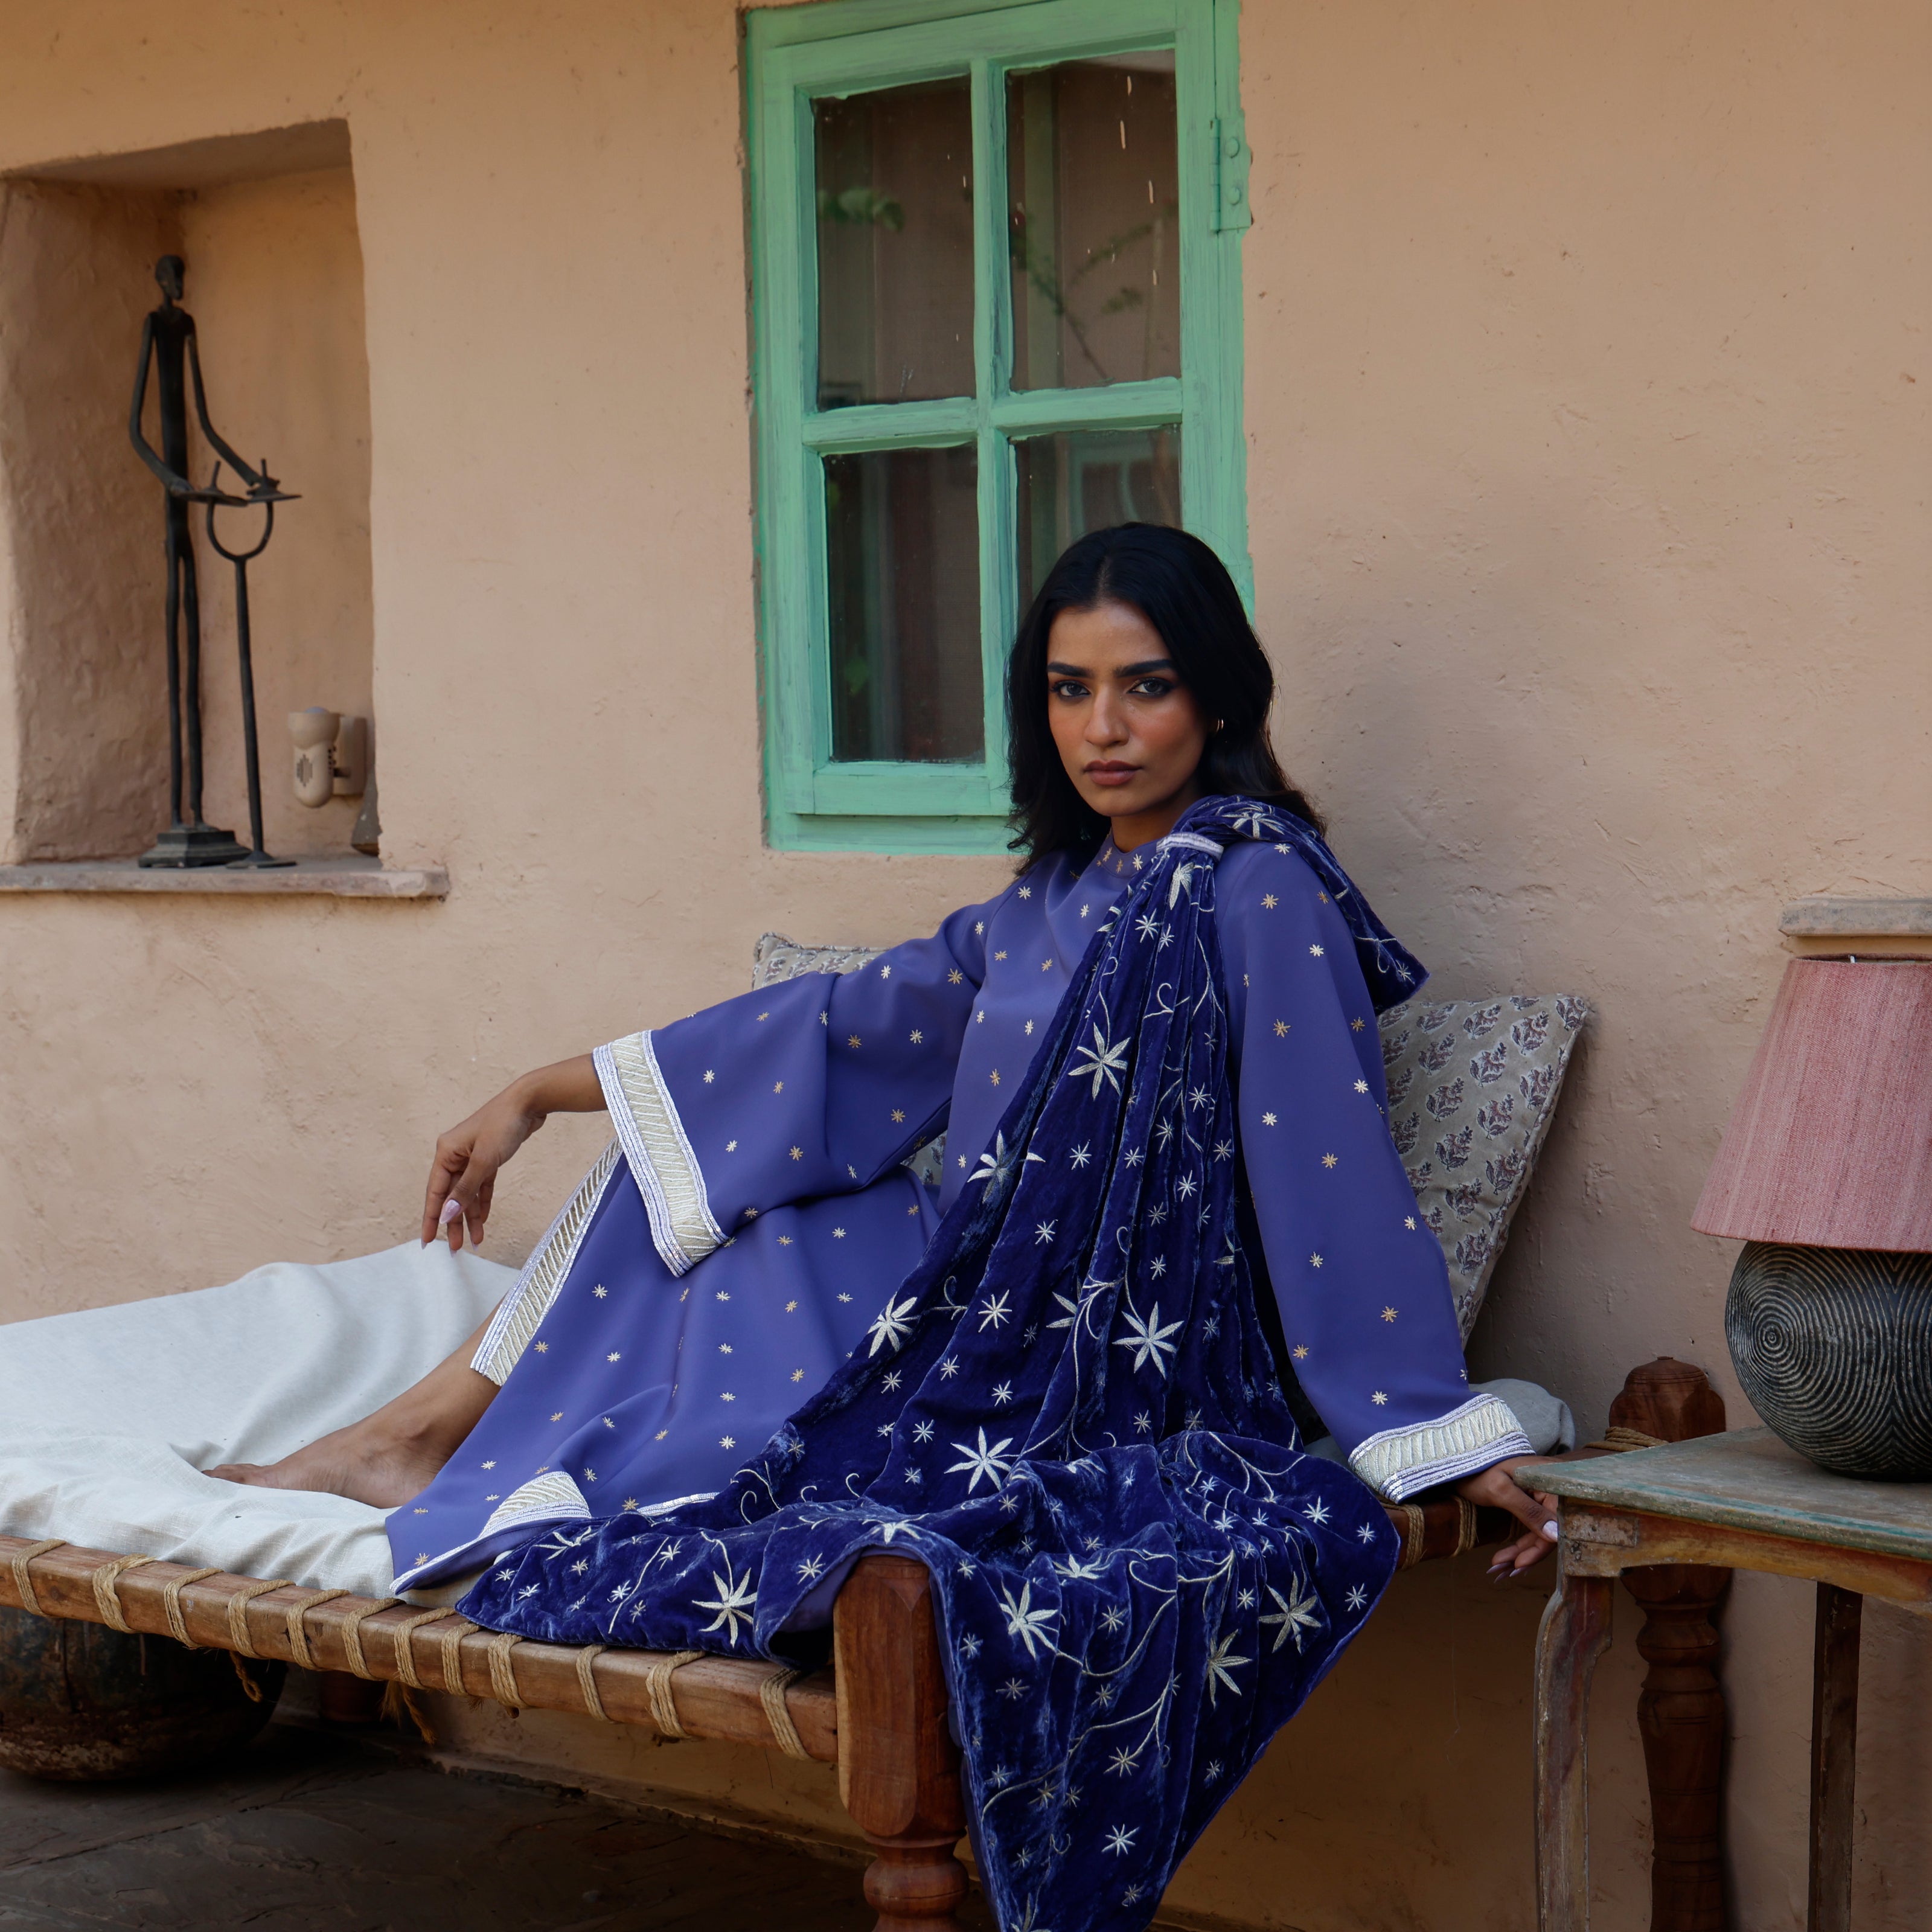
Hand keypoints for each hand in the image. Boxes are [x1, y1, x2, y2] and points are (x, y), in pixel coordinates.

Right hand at [421, 1083, 543, 1251]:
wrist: (529, 1104)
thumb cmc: (503, 1125)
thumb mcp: (484, 1160)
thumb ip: (466, 1189)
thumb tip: (448, 1213)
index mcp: (446, 1153)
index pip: (435, 1193)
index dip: (431, 1218)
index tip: (428, 1241)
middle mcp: (455, 1155)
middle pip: (452, 1196)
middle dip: (454, 1222)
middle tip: (456, 1249)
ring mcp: (471, 1157)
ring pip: (467, 1193)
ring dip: (471, 1216)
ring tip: (475, 1241)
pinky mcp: (488, 1158)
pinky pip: (481, 1185)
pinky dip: (482, 1202)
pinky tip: (483, 1220)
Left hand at [1455, 1457, 1559, 1578]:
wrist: (1458, 1460)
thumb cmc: (1478, 1469)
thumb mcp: (1500, 1490)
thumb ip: (1528, 1511)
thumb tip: (1556, 1536)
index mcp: (1550, 1481)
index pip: (1556, 1522)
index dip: (1540, 1547)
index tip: (1519, 1565)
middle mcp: (1550, 1490)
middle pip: (1547, 1531)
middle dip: (1525, 1554)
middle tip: (1503, 1572)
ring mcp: (1540, 1498)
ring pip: (1537, 1534)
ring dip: (1519, 1554)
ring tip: (1499, 1570)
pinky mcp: (1530, 1505)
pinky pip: (1530, 1529)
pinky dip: (1518, 1546)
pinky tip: (1504, 1560)